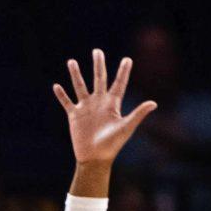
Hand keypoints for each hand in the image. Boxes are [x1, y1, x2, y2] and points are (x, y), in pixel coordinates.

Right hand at [53, 49, 157, 165]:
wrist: (95, 159)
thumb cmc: (112, 145)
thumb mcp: (126, 127)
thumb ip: (138, 114)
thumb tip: (154, 103)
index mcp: (112, 104)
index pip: (119, 84)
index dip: (123, 72)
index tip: (127, 59)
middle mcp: (99, 103)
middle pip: (98, 79)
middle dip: (98, 65)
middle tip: (97, 51)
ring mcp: (86, 108)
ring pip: (80, 87)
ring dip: (76, 74)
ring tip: (71, 61)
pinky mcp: (74, 116)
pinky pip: (67, 102)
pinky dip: (61, 95)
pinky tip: (56, 86)